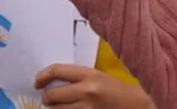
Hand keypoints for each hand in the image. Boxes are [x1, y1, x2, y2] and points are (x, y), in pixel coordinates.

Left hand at [35, 64, 153, 107]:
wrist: (140, 107)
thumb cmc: (120, 91)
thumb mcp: (101, 78)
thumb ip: (79, 78)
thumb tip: (53, 82)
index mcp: (91, 75)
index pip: (57, 71)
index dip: (42, 76)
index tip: (37, 83)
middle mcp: (87, 91)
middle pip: (51, 95)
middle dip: (47, 98)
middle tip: (49, 99)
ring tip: (62, 107)